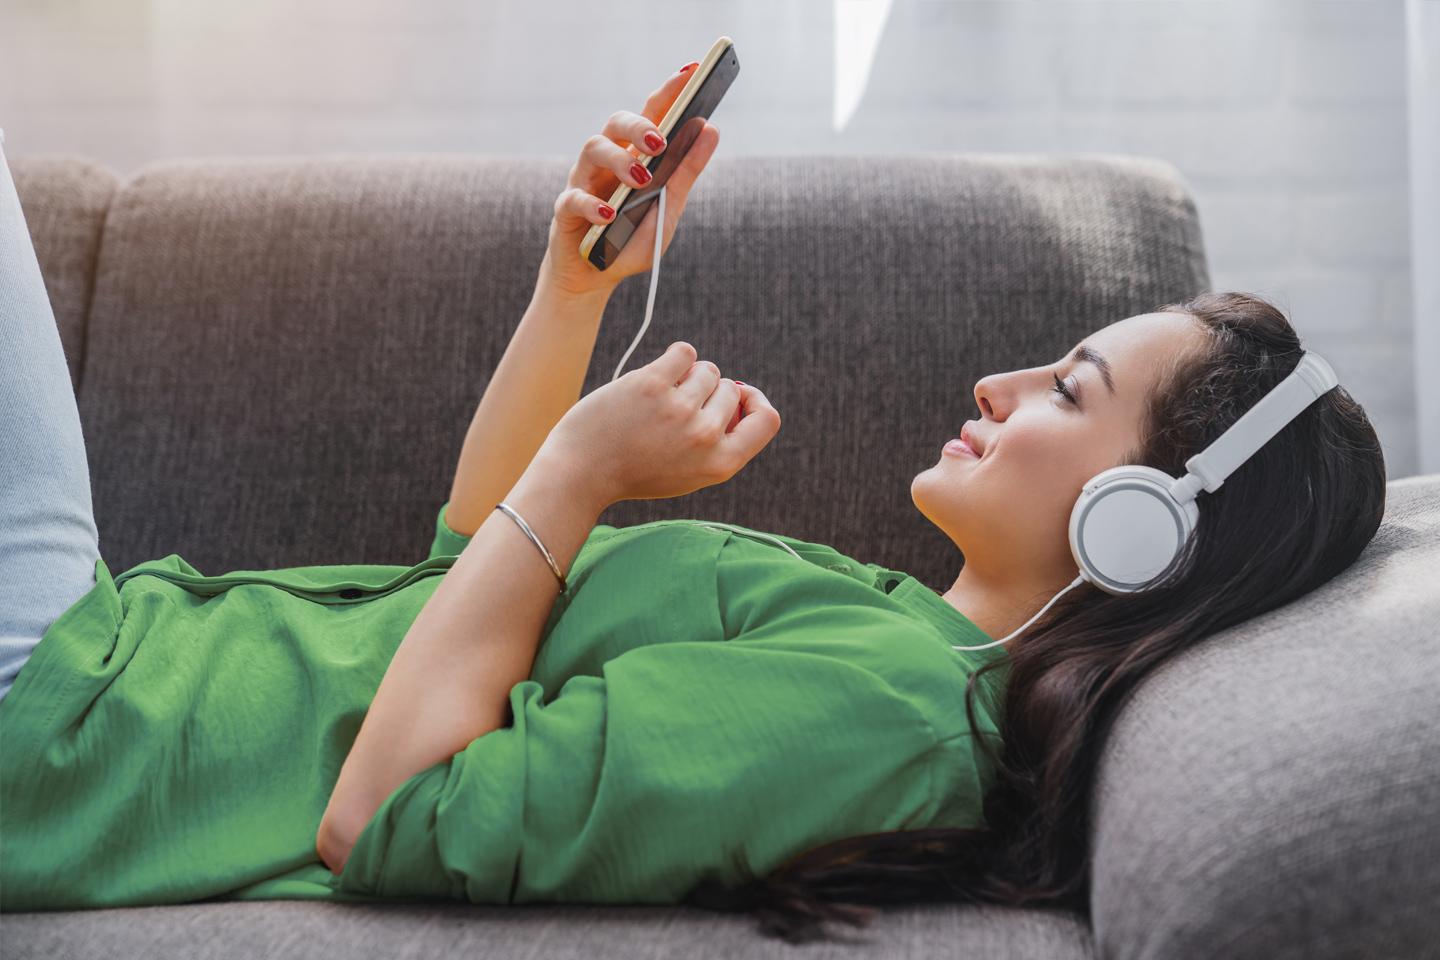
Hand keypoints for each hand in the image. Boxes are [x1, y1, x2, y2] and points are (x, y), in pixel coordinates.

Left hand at [534, 341, 780, 506]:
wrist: (580, 473)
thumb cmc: (633, 470)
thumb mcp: (688, 471)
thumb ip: (719, 440)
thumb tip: (737, 391)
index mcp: (720, 464)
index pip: (768, 420)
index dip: (755, 402)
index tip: (737, 398)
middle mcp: (705, 437)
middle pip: (730, 389)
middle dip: (707, 391)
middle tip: (672, 410)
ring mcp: (680, 409)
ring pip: (706, 370)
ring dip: (686, 376)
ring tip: (657, 399)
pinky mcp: (652, 384)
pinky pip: (684, 352)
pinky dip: (673, 359)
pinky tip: (653, 378)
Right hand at [541, 63, 720, 297]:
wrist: (597, 277)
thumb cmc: (632, 238)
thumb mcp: (669, 208)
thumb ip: (687, 171)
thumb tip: (711, 129)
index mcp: (635, 154)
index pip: (652, 113)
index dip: (669, 90)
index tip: (692, 71)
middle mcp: (607, 159)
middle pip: (616, 122)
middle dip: (639, 125)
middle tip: (660, 142)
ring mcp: (584, 180)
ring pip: (593, 148)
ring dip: (620, 160)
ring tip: (642, 179)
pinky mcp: (565, 209)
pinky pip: (574, 197)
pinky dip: (593, 204)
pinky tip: (610, 214)